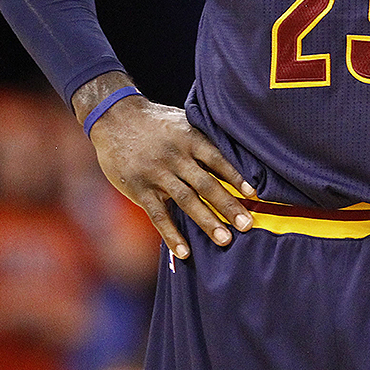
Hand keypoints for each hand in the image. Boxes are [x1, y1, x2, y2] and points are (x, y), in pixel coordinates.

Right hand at [86, 94, 255, 259]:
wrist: (116, 118)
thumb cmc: (156, 121)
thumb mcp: (182, 121)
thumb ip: (202, 140)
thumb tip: (230, 160)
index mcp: (189, 138)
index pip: (218, 160)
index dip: (236, 177)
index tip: (253, 195)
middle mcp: (176, 157)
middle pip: (206, 184)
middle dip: (228, 206)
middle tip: (247, 225)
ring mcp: (157, 174)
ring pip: (186, 201)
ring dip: (207, 222)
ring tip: (225, 240)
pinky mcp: (140, 189)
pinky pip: (158, 215)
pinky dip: (172, 234)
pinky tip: (185, 251)